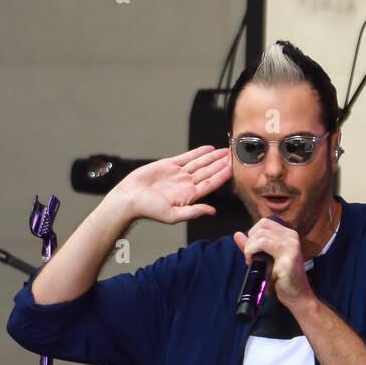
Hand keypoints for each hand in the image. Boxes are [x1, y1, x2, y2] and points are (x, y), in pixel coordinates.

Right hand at [114, 145, 231, 224]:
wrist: (131, 198)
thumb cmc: (149, 210)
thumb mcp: (174, 215)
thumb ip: (194, 211)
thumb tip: (212, 211)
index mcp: (189, 197)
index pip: (210, 184)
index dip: (222, 176)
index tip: (234, 168)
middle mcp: (186, 185)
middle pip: (208, 172)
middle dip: (221, 164)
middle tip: (234, 155)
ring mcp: (179, 174)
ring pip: (200, 163)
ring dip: (213, 157)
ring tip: (225, 150)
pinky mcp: (169, 165)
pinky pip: (186, 157)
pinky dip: (198, 153)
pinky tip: (208, 149)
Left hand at [233, 217, 312, 308]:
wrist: (297, 296)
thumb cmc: (283, 279)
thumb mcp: (266, 259)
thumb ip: (253, 246)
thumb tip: (237, 234)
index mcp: (288, 234)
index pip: (264, 223)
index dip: (253, 234)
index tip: (252, 250)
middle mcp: (291, 237)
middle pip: (261, 227)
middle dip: (250, 242)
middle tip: (250, 258)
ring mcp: (291, 245)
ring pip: (260, 235)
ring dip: (250, 248)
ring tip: (251, 262)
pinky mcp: (287, 257)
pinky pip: (262, 244)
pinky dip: (252, 252)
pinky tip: (253, 264)